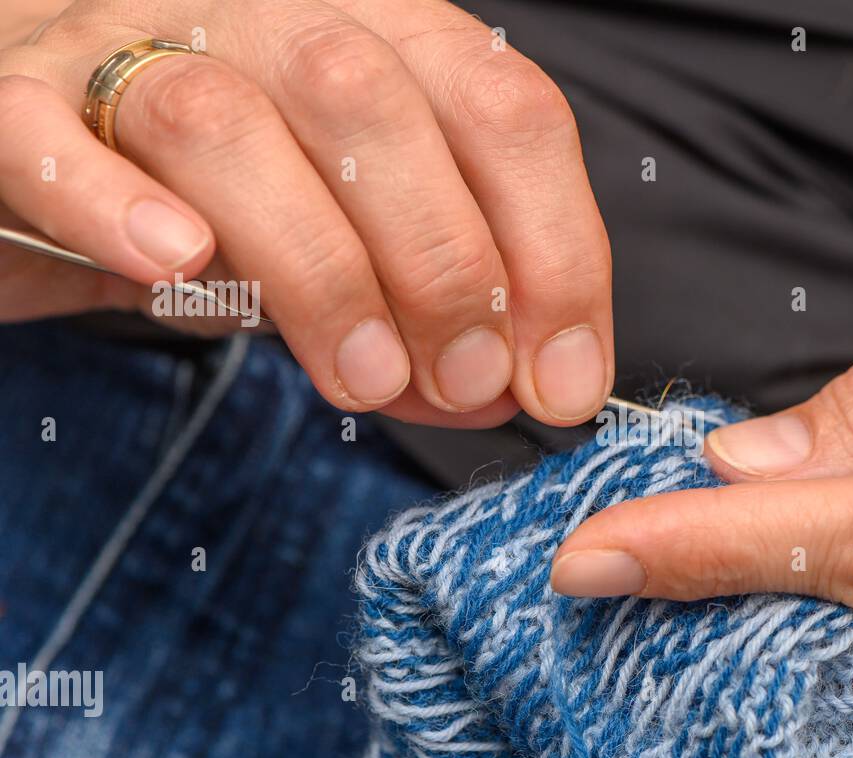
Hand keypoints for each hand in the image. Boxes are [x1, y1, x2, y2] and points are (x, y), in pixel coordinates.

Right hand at [0, 0, 611, 426]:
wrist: (45, 134)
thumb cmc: (226, 192)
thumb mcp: (354, 241)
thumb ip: (429, 308)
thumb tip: (513, 391)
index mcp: (375, 32)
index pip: (501, 108)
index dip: (554, 247)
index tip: (564, 380)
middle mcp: (263, 13)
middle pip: (374, 105)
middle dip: (443, 264)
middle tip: (464, 383)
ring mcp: (126, 42)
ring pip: (227, 122)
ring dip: (317, 265)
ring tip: (362, 374)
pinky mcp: (14, 97)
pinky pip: (50, 135)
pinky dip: (114, 201)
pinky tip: (176, 263)